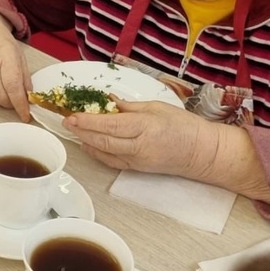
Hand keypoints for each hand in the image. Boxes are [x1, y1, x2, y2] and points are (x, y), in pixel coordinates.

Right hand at [0, 8, 32, 120]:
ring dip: (0, 101)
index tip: (25, 115)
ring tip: (3, 89)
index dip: (20, 104)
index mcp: (5, 55)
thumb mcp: (19, 55)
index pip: (13, 86)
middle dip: (11, 103)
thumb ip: (25, 78)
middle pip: (1, 96)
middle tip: (15, 98)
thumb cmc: (0, 41)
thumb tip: (28, 99)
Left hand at [64, 99, 269, 201]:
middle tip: (66, 120)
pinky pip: (112, 161)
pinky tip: (88, 144)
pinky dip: (97, 152)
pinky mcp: (138, 169)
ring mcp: (138, 161)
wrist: (203, 153)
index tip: (71, 115)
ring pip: (104, 152)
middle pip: (102, 140)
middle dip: (81, 131)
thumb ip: (130, 107)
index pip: (108, 125)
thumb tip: (109, 102)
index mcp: (145, 127)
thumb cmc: (185, 126)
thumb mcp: (157, 107)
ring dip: (85, 141)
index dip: (87, 121)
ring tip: (74, 130)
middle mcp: (139, 146)